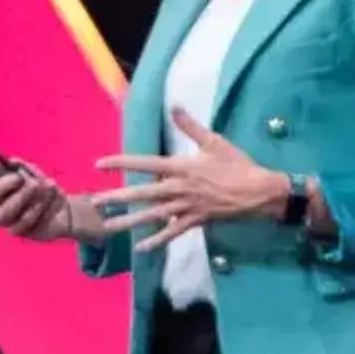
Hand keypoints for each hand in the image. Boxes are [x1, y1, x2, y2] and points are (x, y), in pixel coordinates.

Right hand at [0, 158, 113, 243]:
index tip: (19, 176)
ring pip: (23, 219)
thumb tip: (13, 161)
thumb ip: (22, 167)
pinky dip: (50, 209)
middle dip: (21, 197)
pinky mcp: (30, 235)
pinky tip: (57, 200)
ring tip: (52, 186)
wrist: (61, 205)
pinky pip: (39, 224)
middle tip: (36, 184)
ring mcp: (15, 227)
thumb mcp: (33, 172)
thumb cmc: (40, 186)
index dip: (3, 185)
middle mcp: (1, 214)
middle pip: (2, 214)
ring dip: (40, 201)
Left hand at [98, 110, 292, 252]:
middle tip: (95, 202)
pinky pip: (173, 232)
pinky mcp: (195, 221)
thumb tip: (174, 106)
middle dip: (118, 197)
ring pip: (153, 215)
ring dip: (130, 221)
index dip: (121, 163)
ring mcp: (186, 206)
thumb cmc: (237, 164)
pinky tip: (142, 247)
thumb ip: (190, 126)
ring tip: (110, 226)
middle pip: (143, 193)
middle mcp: (180, 188)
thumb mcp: (214, 141)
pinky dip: (157, 240)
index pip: (145, 163)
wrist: (259, 192)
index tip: (100, 164)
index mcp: (182, 167)